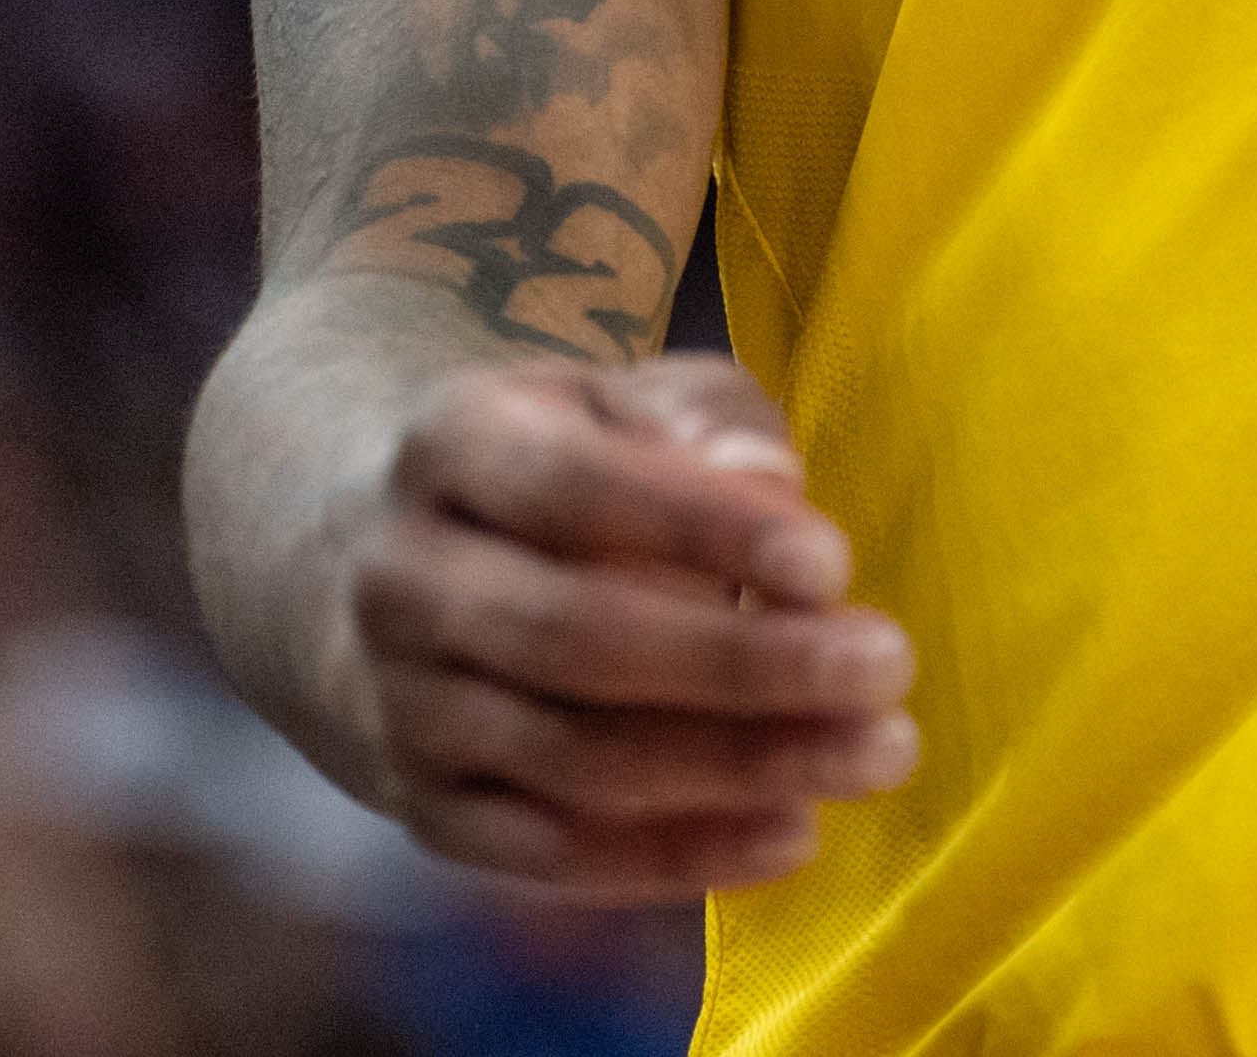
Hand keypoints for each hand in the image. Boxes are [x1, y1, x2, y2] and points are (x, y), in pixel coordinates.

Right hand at [331, 351, 916, 898]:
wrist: (368, 556)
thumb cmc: (556, 460)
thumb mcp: (621, 399)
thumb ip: (706, 420)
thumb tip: (774, 484)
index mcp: (450, 446)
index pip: (574, 490)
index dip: (703, 529)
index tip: (834, 562)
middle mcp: (401, 581)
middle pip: (576, 637)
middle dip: (744, 664)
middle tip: (888, 668)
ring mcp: (399, 707)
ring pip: (572, 758)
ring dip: (737, 767)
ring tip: (876, 753)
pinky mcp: (423, 808)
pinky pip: (552, 853)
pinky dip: (675, 856)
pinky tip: (794, 833)